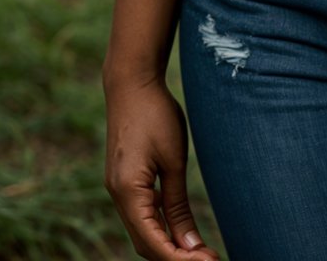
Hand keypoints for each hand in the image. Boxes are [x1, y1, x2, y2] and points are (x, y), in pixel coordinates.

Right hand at [104, 77, 220, 260]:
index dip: (181, 260)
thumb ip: (177, 205)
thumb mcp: (173, 160)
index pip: (153, 244)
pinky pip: (140, 214)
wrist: (132, 83)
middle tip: (209, 259)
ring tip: (198, 250)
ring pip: (142, 232)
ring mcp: (118, 189)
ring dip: (168, 244)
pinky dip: (158, 227)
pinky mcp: (123, 180)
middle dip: (176, 257)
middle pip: (145, 244)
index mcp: (127, 193)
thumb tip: (189, 245)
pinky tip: (179, 226)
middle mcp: (117, 196)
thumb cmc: (155, 114)